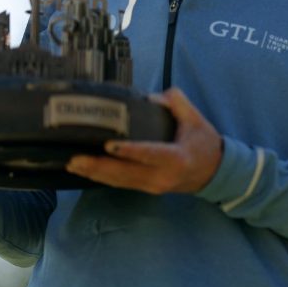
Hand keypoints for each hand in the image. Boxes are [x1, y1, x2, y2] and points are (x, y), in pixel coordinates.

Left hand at [66, 88, 222, 194]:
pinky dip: (103, 177)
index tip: (108, 145)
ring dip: (95, 174)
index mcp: (177, 158)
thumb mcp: (196, 118)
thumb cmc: (205, 143)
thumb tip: (149, 97)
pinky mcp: (147, 189)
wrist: (215, 173)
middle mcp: (162, 176)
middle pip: (126, 174)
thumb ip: (176, 102)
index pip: (150, 154)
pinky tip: (85, 171)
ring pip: (120, 182)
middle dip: (99, 167)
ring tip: (72, 164)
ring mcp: (153, 186)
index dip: (129, 151)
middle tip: (75, 159)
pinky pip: (121, 184)